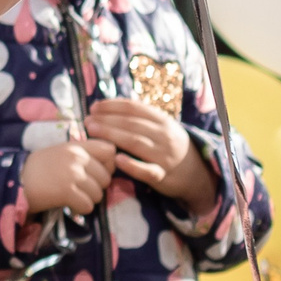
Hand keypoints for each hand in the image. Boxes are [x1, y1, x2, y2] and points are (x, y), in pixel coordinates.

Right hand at [19, 139, 117, 215]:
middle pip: (106, 177)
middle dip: (96, 187)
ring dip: (88, 200)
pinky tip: (68, 205)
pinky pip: (88, 206)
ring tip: (73, 197)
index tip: (95, 171)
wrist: (13, 181)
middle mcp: (76, 158)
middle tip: (80, 189)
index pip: (110, 151)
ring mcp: (72, 175)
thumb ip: (80, 154)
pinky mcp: (67, 192)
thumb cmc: (36, 169)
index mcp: (76, 146)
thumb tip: (107, 164)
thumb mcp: (58, 152)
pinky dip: (80, 209)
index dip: (108, 164)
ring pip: (98, 194)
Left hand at [85, 97, 215, 209]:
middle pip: (131, 124)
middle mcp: (164, 136)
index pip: (134, 108)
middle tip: (87, 121)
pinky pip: (147, 171)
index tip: (93, 107)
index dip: (112, 106)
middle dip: (106, 120)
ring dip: (112, 135)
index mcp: (162, 120)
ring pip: (136, 143)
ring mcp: (164, 156)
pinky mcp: (162, 175)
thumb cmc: (166, 144)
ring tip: (92, 131)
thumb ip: (138, 117)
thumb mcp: (159, 127)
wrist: (194, 171)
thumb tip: (104, 106)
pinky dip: (133, 165)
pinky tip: (117, 160)